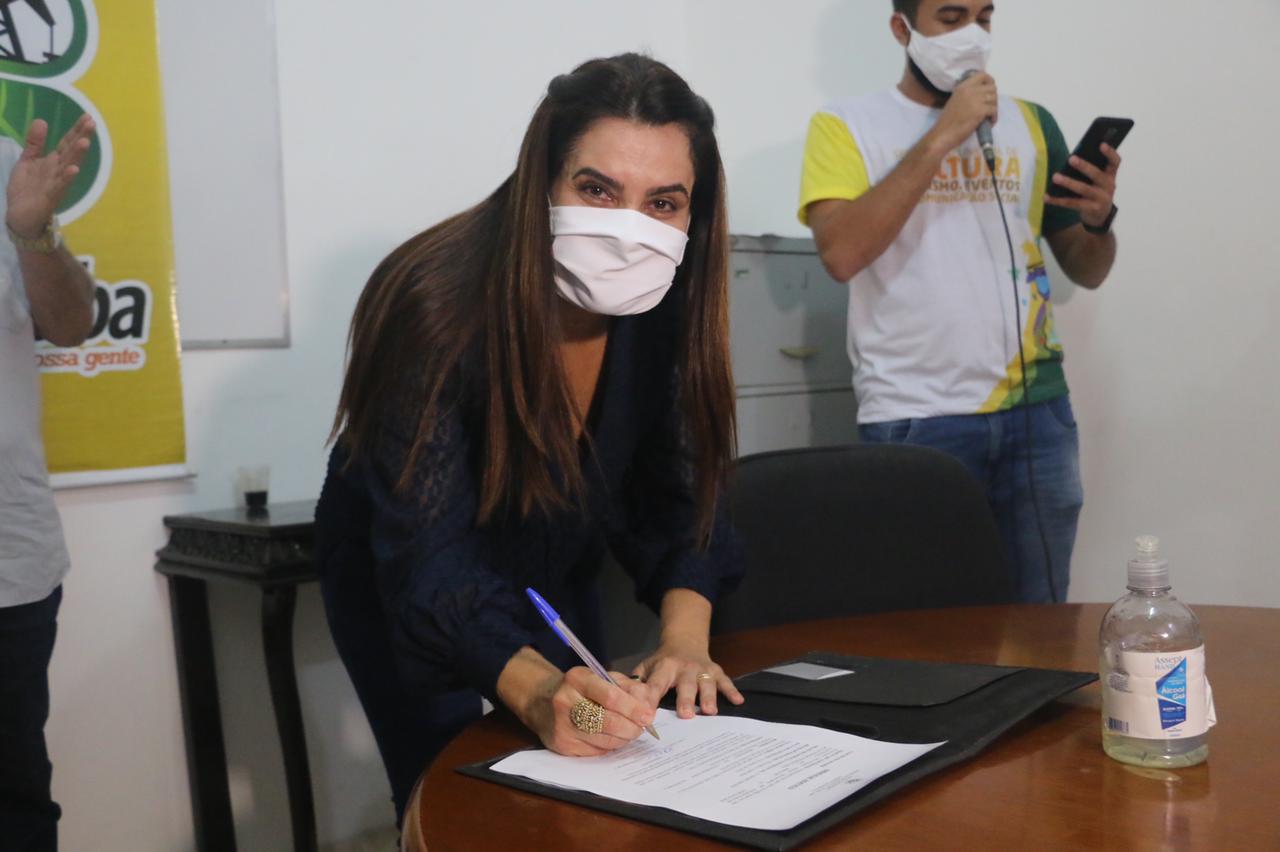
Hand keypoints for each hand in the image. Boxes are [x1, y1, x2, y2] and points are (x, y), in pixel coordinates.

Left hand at [6, 114, 95, 237]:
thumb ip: (35, 143)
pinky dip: (67, 178)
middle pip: (71, 151)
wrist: (19, 217)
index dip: (76, 130)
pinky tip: (74, 169)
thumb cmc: (26, 190)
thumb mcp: (27, 161)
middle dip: (81, 137)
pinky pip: (60, 186)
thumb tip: (42, 120)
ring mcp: (56, 184)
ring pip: (68, 166)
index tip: (88, 117)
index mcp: (53, 162)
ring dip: (77, 155)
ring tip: (85, 141)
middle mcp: (58, 171)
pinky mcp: (50, 197)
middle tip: (92, 123)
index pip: (67, 143)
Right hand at [525, 665, 656, 755]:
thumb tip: (649, 706)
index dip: (633, 708)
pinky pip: (596, 751)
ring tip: (629, 731)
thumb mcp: (601, 677)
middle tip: (642, 727)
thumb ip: (627, 687)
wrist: (542, 701)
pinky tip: (611, 737)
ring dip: (624, 738)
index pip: (611, 696)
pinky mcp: (562, 745)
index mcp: (577, 679)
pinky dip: (610, 746)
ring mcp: (562, 725)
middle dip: (632, 727)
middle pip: (608, 722)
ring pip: (605, 740)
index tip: (648, 715)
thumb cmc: (580, 689)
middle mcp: (565, 701)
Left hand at [633, 639, 743, 718]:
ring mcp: (702, 669)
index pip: (656, 684)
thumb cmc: (663, 661)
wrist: (685, 641)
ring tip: (710, 711)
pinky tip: (738, 701)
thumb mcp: (647, 666)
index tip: (648, 715)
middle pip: (685, 684)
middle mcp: (685, 667)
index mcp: (665, 667)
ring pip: (706, 683)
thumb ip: (637, 682)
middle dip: (686, 699)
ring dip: (708, 697)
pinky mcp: (716, 671)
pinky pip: (725, 681)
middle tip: (686, 715)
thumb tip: (622, 700)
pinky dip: (732, 691)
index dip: (652, 698)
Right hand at [929, 72, 997, 152]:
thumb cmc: (947, 121)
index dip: (989, 81)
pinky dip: (993, 117)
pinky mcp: (980, 111)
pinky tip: (988, 122)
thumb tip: (981, 94)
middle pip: (992, 87)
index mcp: (962, 86)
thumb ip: (966, 94)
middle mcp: (970, 90)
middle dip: (993, 98)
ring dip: (994, 108)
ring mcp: (975, 100)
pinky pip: (994, 110)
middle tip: (989, 107)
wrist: (943, 134)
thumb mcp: (955, 100)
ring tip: (988, 116)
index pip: (982, 75)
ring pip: (994, 99)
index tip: (989, 90)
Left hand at [1045, 143, 1120, 228]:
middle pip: (1096, 175)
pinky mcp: (1091, 209)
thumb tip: (1071, 158)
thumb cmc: (1095, 192)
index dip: (1110, 153)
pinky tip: (1047, 196)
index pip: (1115, 162)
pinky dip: (1058, 200)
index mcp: (1110, 175)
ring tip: (1055, 177)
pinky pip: (1072, 203)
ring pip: (1083, 189)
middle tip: (1071, 158)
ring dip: (1068, 182)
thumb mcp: (1097, 181)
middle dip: (1084, 166)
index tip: (1102, 144)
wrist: (1100, 217)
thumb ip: (1090, 171)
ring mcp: (1101, 199)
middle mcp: (1109, 186)